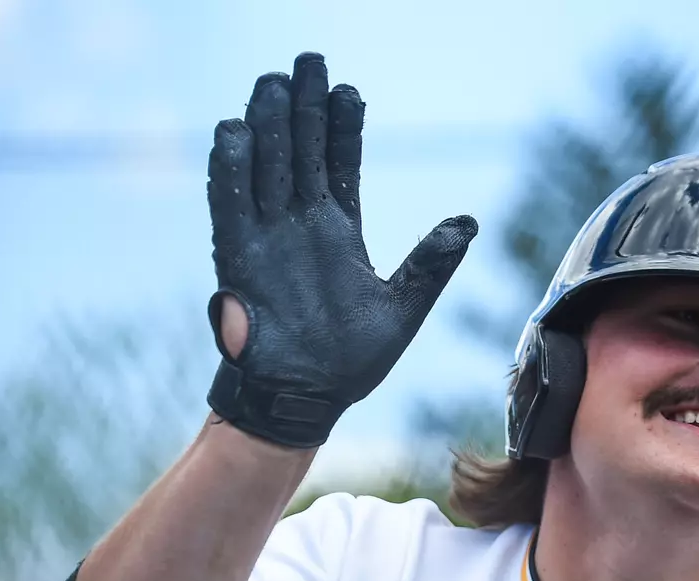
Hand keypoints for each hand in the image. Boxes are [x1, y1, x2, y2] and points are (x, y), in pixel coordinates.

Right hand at [205, 52, 477, 448]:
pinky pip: (229, 207)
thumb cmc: (351, 361)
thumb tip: (468, 222)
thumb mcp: (402, 309)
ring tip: (271, 85)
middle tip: (305, 62)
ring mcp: (268, 238)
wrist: (305, 401)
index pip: (339, 163)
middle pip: (298, 151)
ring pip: (264, 168)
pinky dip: (230, 172)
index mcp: (338, 230)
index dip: (342, 126)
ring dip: (266, 127)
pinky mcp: (238, 260)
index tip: (347, 89)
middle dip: (301, 108)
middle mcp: (300, 225)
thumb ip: (429, 264)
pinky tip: (232, 133)